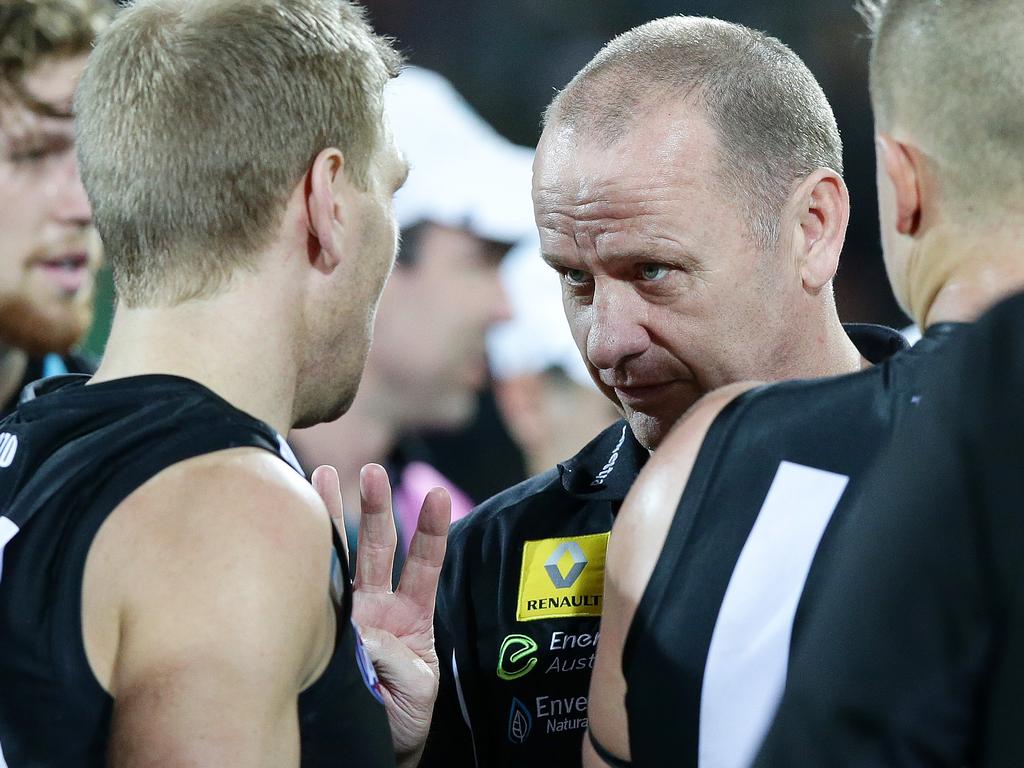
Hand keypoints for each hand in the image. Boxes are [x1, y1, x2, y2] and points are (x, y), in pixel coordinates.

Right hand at [312, 464, 451, 765]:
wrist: (378, 745)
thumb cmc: (405, 715)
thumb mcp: (417, 687)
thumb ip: (397, 660)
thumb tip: (364, 635)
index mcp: (412, 614)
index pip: (423, 562)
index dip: (431, 528)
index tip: (438, 495)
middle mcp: (378, 607)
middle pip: (379, 548)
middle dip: (376, 508)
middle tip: (371, 470)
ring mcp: (347, 615)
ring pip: (339, 558)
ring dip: (332, 518)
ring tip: (322, 475)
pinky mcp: (321, 631)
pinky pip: (313, 594)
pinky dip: (304, 563)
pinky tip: (292, 531)